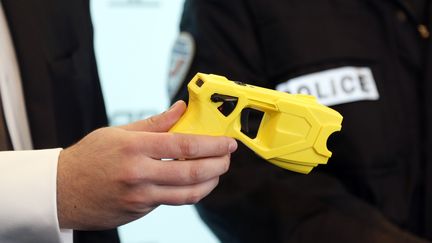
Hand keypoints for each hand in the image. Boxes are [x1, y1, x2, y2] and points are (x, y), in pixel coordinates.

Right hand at [56, 101, 236, 229]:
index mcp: (134, 147)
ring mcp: (140, 196)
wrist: (62, 190)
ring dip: (210, 183)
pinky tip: (193, 181)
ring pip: (188, 194)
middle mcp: (139, 173)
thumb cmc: (90, 157)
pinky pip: (171, 201)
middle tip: (228, 157)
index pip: (184, 146)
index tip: (228, 142)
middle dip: (219, 164)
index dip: (212, 144)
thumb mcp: (119, 132)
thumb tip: (182, 109)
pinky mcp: (140, 211)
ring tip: (217, 171)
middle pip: (192, 172)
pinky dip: (188, 191)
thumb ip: (155, 123)